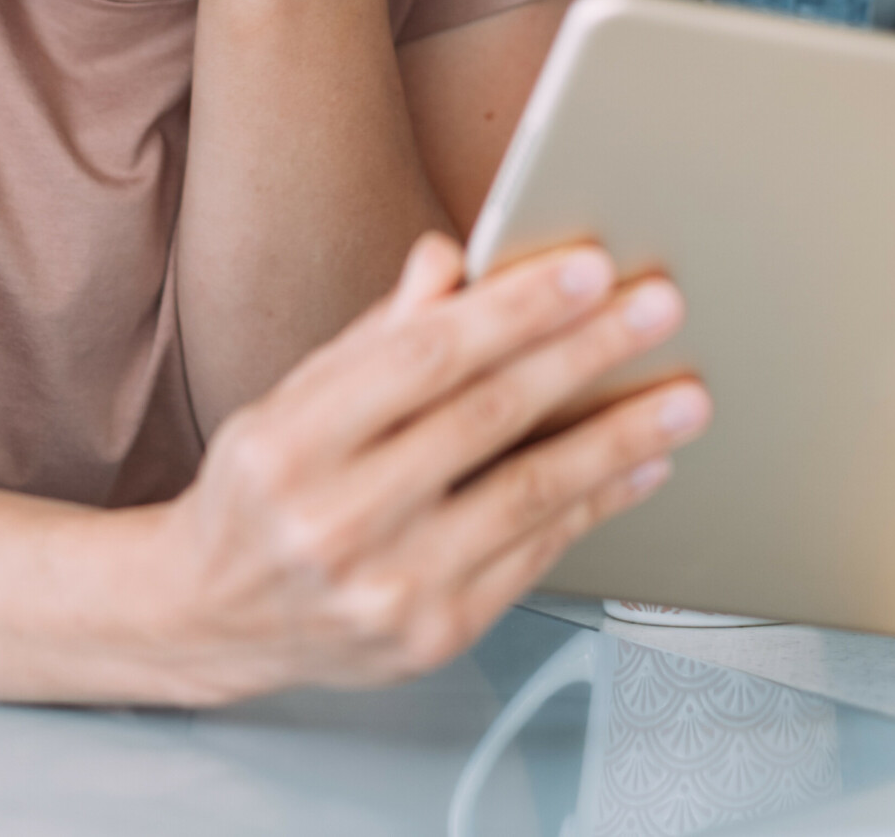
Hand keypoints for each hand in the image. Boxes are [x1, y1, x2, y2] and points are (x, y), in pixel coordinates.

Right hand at [143, 233, 709, 702]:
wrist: (211, 616)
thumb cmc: (265, 487)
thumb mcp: (295, 395)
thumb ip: (379, 332)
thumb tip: (451, 258)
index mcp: (294, 441)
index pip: (425, 359)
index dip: (515, 310)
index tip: (589, 269)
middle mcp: (335, 520)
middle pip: (487, 418)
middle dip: (585, 355)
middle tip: (656, 309)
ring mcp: (386, 588)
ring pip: (527, 494)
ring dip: (618, 439)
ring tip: (682, 397)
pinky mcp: (431, 636)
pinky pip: (534, 557)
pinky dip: (596, 506)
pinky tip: (640, 466)